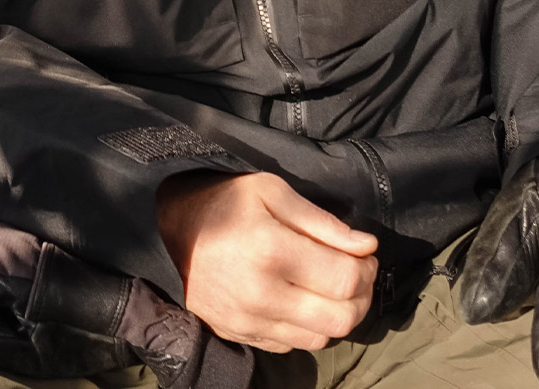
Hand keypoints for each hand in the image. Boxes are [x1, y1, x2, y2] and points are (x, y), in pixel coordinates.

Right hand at [155, 171, 378, 354]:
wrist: (171, 229)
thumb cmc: (226, 202)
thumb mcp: (273, 192)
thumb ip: (323, 222)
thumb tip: (367, 246)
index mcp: (272, 251)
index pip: (345, 279)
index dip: (367, 268)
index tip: (365, 254)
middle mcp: (261, 294)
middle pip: (340, 317)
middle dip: (361, 296)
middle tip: (356, 273)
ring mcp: (248, 321)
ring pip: (320, 338)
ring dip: (338, 315)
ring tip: (332, 287)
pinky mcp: (238, 335)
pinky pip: (291, 345)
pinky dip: (308, 326)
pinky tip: (303, 300)